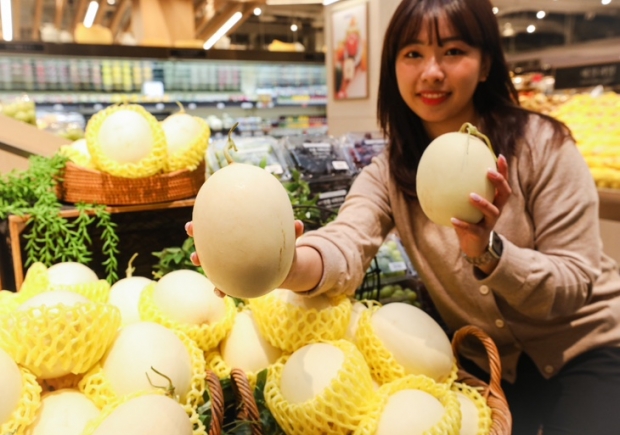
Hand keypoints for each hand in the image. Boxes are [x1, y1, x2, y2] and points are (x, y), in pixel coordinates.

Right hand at [185, 220, 304, 297]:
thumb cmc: (282, 249)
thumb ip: (292, 233)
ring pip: (212, 265)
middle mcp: (231, 252)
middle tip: (191, 232)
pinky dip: (221, 289)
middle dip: (197, 237)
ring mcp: (232, 267)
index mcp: (239, 238)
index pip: (219, 228)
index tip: (193, 221)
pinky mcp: (237, 281)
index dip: (204, 224)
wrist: (286, 270)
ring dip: (203, 263)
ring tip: (196, 259)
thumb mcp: (287, 241)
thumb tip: (298, 225)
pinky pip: (226, 285)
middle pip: (209, 245)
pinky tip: (219, 292)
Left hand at [450, 154, 511, 263]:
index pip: (503, 183)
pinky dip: (463, 224)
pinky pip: (472, 228)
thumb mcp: (466, 204)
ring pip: (492, 211)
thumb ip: (461, 190)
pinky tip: (453, 219)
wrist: (473, 244)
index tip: (501, 156)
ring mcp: (490, 223)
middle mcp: (496, 210)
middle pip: (505, 194)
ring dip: (482, 203)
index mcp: (495, 201)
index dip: (504, 171)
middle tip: (488, 172)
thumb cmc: (469, 219)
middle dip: (499, 182)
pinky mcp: (481, 234)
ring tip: (471, 196)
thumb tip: (445, 172)